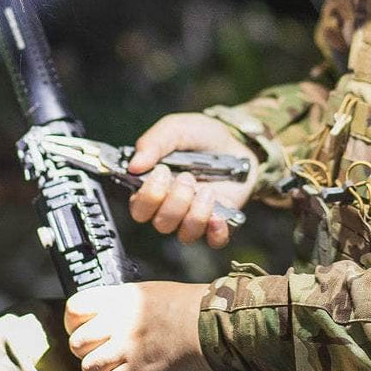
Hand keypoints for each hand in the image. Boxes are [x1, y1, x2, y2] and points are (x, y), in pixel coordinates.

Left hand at [64, 282, 211, 370]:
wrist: (213, 322)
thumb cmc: (188, 305)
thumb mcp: (149, 290)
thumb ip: (121, 302)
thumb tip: (99, 316)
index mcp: (122, 297)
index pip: (75, 309)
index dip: (74, 322)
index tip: (82, 327)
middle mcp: (121, 320)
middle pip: (77, 342)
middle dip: (87, 349)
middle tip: (102, 348)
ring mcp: (128, 346)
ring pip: (89, 365)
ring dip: (100, 368)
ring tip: (116, 363)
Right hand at [127, 113, 258, 248]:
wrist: (236, 140)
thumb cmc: (201, 136)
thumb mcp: (176, 129)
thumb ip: (154, 143)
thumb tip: (133, 166)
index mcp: (154, 187)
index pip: (139, 208)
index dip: (148, 196)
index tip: (162, 172)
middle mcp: (171, 206)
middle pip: (161, 224)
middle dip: (175, 202)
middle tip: (187, 178)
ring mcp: (195, 216)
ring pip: (186, 233)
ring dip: (196, 212)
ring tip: (207, 189)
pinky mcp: (219, 222)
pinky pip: (214, 241)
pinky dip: (216, 232)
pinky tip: (219, 215)